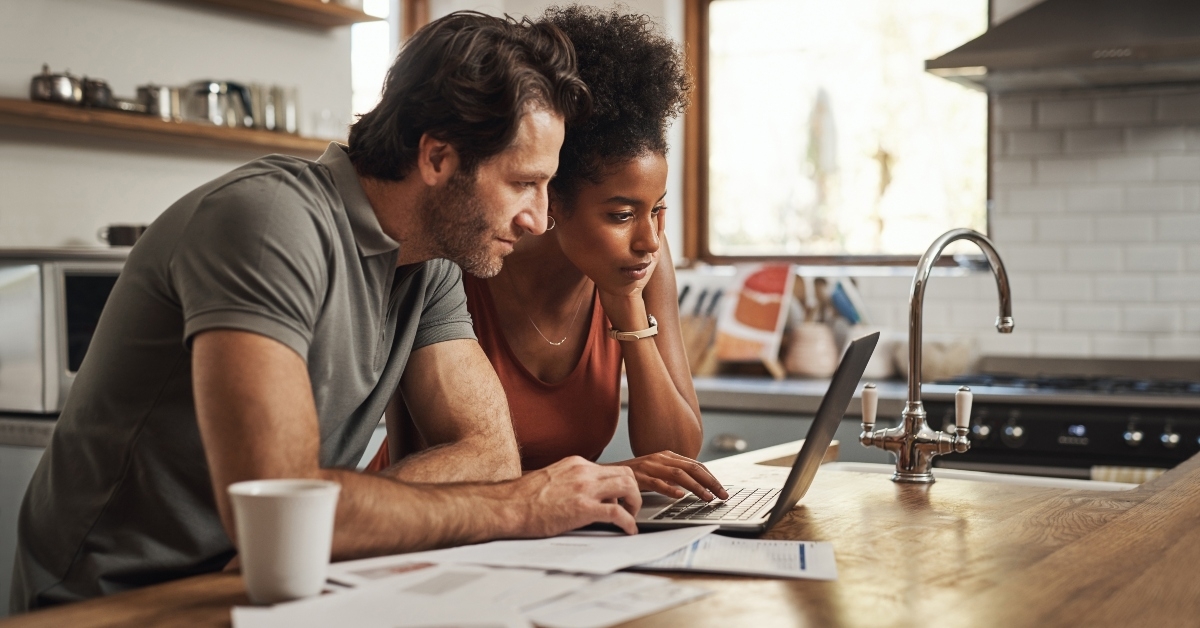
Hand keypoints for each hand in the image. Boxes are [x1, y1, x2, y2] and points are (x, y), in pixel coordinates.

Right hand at [512, 456, 641, 535]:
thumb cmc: (523, 498)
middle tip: (631, 508)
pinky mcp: (583, 508)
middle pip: (626, 474)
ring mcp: (584, 489)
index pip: (611, 468)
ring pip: (628, 487)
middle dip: (634, 492)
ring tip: (631, 517)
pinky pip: (617, 513)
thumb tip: (585, 495)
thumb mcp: (553, 479)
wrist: (507, 506)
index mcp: (576, 464)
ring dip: (635, 504)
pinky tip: (628, 530)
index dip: (621, 485)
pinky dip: (628, 522)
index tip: (621, 498)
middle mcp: (583, 472)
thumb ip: (572, 482)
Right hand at [609, 451, 728, 500]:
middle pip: (692, 468)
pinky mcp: (639, 477)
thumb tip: (695, 485)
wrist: (608, 473)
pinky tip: (680, 496)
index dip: (711, 477)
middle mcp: (661, 458)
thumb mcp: (657, 470)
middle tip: (722, 495)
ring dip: (696, 487)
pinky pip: (657, 483)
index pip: (696, 465)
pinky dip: (670, 489)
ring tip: (707, 498)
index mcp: (667, 456)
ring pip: (679, 475)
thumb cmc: (635, 474)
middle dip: (710, 482)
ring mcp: (650, 466)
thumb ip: (673, 474)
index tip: (722, 489)